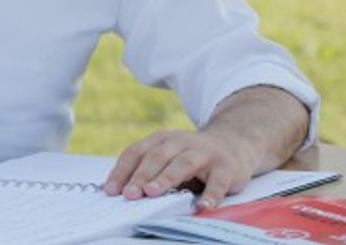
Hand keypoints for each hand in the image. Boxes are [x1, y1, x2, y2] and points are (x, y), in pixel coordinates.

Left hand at [103, 129, 253, 210]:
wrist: (233, 143)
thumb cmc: (192, 156)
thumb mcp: (168, 156)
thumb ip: (148, 170)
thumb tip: (118, 192)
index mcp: (162, 139)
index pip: (137, 152)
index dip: (122, 171)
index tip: (111, 191)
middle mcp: (181, 142)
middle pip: (157, 157)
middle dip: (141, 176)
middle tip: (130, 194)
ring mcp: (204, 153)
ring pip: (183, 164)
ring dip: (166, 178)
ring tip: (154, 193)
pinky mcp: (226, 167)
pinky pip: (217, 182)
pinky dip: (210, 194)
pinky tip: (203, 205)